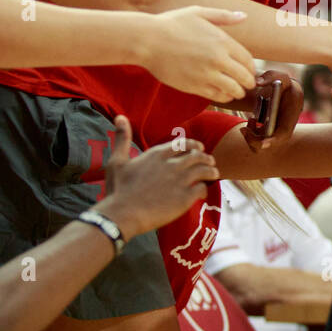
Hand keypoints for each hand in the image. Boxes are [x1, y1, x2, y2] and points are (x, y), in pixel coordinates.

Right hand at [96, 115, 219, 237]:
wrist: (123, 214)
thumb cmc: (118, 189)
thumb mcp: (117, 160)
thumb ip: (122, 138)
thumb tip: (120, 116)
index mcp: (157, 154)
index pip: (183, 144)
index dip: (194, 145)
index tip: (199, 147)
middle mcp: (171, 164)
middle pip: (197, 155)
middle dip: (206, 157)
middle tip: (210, 161)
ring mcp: (180, 181)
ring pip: (204, 171)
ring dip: (211, 171)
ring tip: (214, 173)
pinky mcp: (185, 198)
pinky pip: (202, 189)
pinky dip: (204, 190)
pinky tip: (203, 193)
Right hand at [141, 8, 254, 102]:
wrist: (148, 40)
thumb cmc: (171, 24)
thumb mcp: (198, 13)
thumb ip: (223, 16)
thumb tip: (243, 16)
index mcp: (222, 41)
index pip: (248, 60)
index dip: (251, 68)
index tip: (249, 70)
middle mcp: (218, 59)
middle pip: (245, 77)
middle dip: (248, 82)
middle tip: (246, 83)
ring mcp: (207, 74)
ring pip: (234, 90)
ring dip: (237, 91)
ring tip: (235, 90)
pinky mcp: (195, 86)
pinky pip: (218, 96)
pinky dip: (224, 96)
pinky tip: (222, 92)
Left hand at [240, 69, 302, 151]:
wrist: (286, 91)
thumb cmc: (284, 84)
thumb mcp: (280, 76)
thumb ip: (271, 76)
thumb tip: (258, 82)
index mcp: (290, 119)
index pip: (282, 135)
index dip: (272, 141)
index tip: (262, 143)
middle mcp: (284, 130)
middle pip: (267, 145)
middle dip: (253, 140)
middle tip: (244, 128)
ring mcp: (276, 134)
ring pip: (259, 146)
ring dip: (250, 136)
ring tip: (250, 120)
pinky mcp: (268, 134)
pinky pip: (257, 141)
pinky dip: (251, 133)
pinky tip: (252, 120)